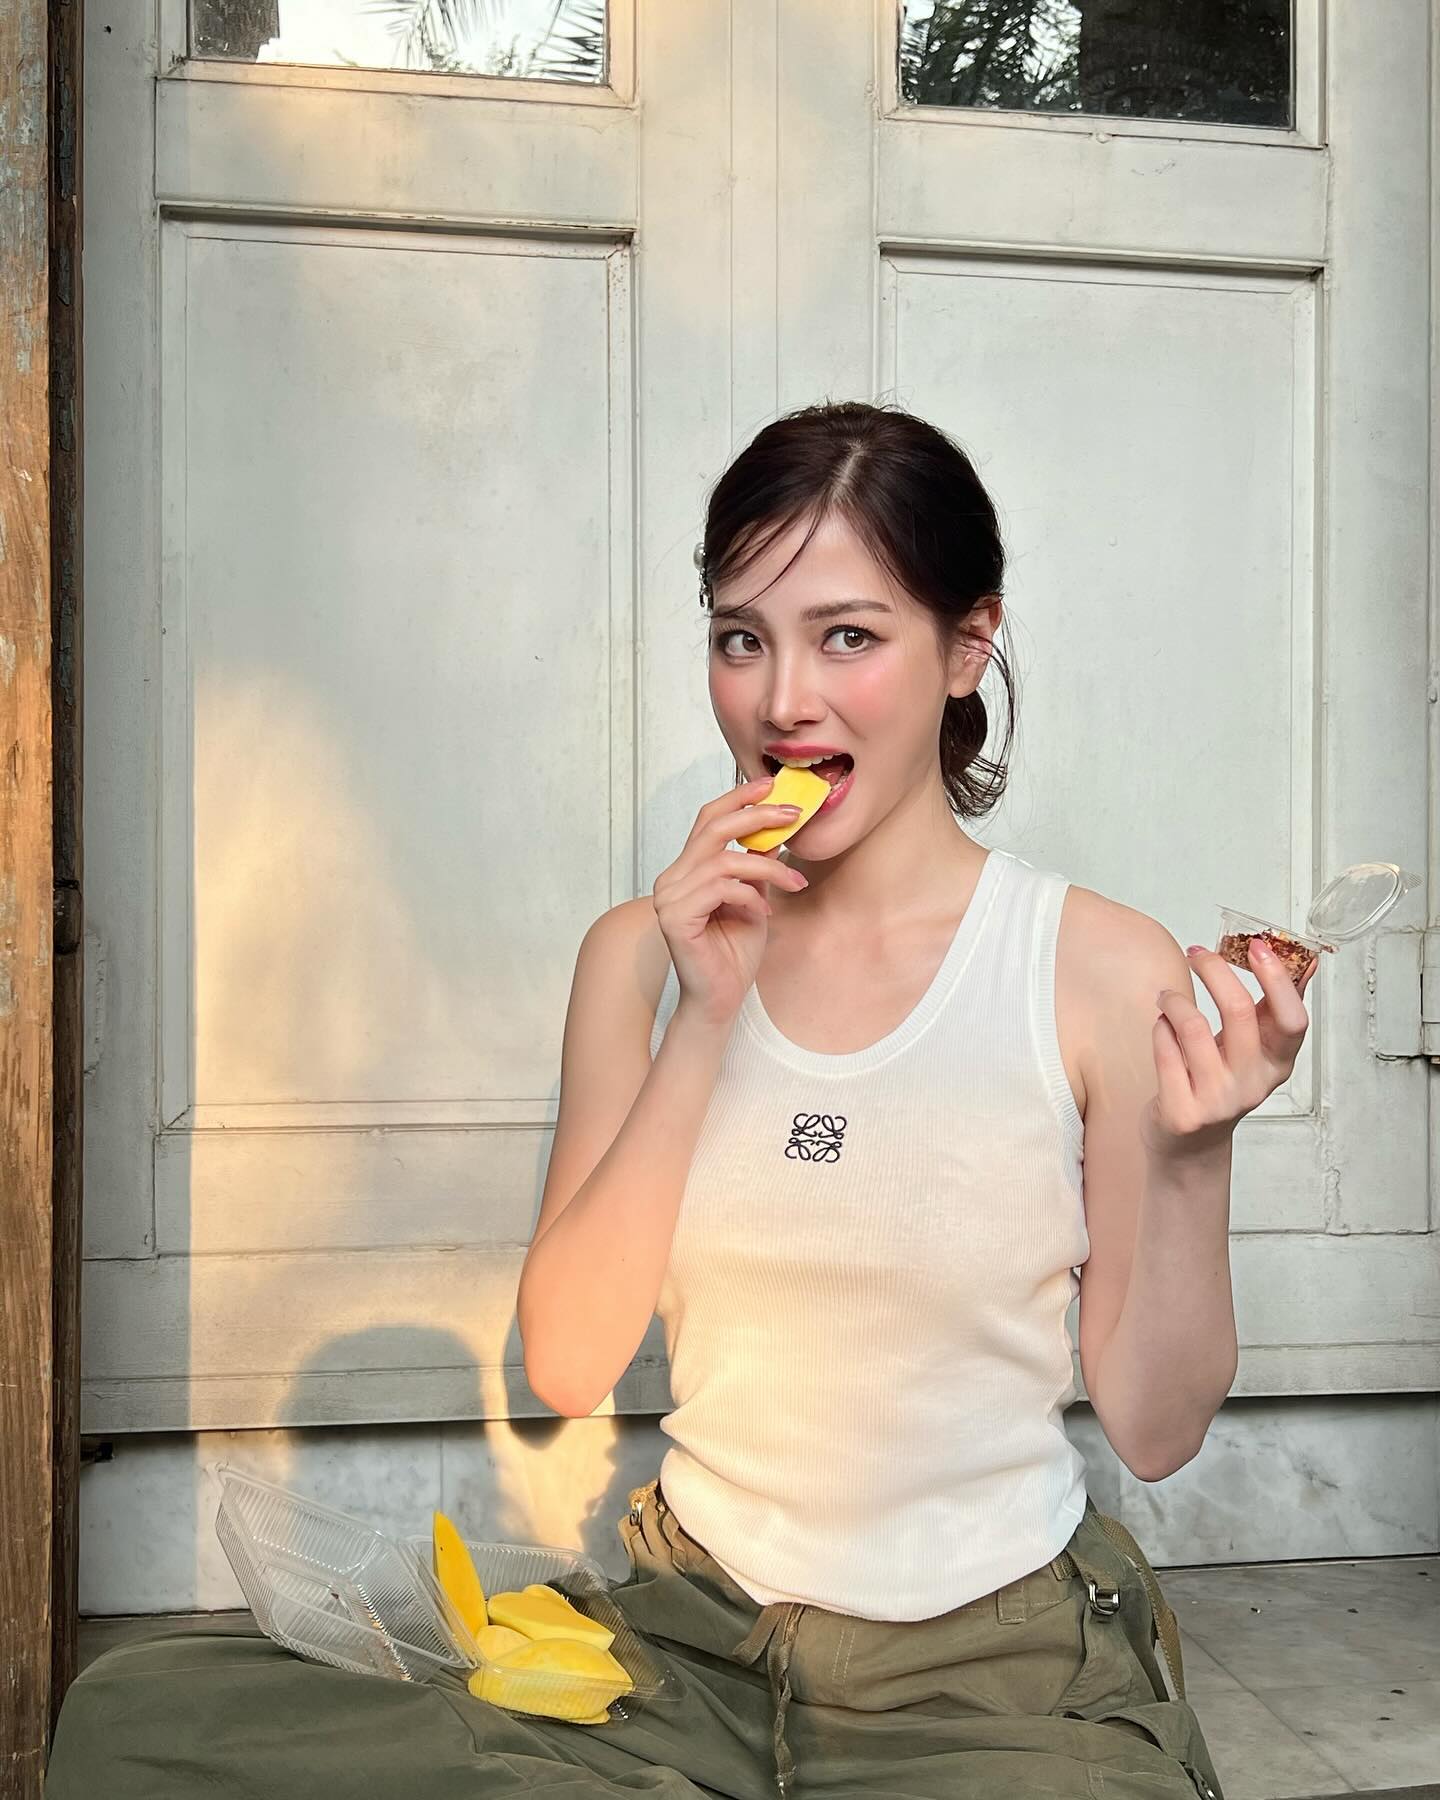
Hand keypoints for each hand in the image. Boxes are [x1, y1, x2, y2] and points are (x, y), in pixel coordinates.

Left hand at [1141, 939, 1318, 1160]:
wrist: (1191, 1145)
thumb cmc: (1221, 1084)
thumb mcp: (1255, 1050)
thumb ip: (1274, 1008)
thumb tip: (1306, 960)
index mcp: (1278, 1064)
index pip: (1293, 1019)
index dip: (1277, 979)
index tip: (1256, 946)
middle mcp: (1253, 1084)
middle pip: (1239, 1011)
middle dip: (1214, 971)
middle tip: (1196, 953)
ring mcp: (1218, 1101)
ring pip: (1193, 1027)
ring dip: (1175, 1000)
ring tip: (1167, 997)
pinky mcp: (1183, 1111)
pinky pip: (1165, 1050)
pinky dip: (1160, 1028)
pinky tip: (1161, 1028)